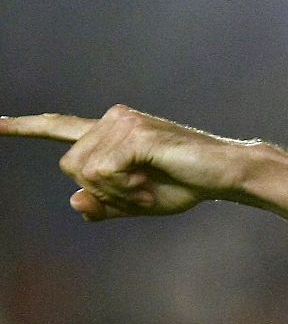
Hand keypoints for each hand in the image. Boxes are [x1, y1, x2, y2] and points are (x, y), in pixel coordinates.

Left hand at [0, 105, 255, 219]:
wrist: (225, 174)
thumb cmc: (186, 185)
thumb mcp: (139, 203)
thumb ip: (105, 204)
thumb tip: (74, 202)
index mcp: (109, 132)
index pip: (59, 127)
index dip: (25, 128)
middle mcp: (110, 119)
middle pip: (71, 165)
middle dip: (103, 191)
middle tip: (143, 192)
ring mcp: (120, 122)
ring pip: (87, 172)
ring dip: (119, 192)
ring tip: (151, 185)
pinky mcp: (132, 133)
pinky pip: (106, 172)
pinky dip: (128, 188)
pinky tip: (152, 181)